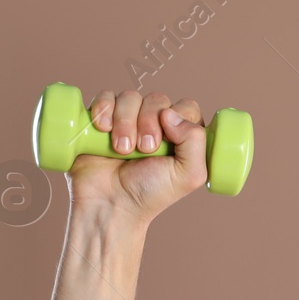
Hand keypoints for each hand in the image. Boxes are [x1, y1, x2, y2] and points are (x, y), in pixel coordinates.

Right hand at [66, 89, 209, 222]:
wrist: (109, 202)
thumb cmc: (150, 192)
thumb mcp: (188, 175)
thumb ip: (195, 141)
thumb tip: (170, 113)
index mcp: (181, 136)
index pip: (186, 107)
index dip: (177, 118)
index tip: (166, 142)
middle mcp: (156, 124)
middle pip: (157, 100)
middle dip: (148, 123)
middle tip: (143, 150)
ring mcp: (129, 120)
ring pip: (130, 97)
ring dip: (125, 122)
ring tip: (121, 150)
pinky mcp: (103, 118)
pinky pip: (105, 97)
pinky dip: (104, 110)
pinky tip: (103, 130)